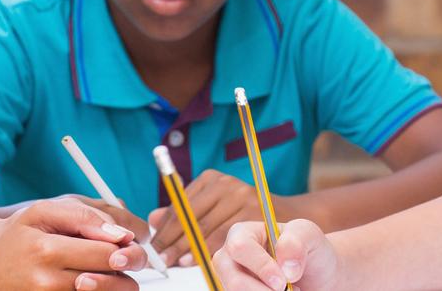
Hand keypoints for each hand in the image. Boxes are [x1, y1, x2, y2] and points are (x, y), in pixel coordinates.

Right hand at [0, 199, 144, 290]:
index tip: (123, 241)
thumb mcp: (41, 213)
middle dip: (124, 265)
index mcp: (49, 251)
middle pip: (113, 279)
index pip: (108, 253)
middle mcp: (50, 283)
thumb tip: (120, 233)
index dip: (125, 246)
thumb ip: (83, 216)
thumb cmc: (16, 238)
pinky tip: (89, 280)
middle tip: (119, 256)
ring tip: (102, 270)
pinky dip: (98, 290)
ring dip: (114, 282)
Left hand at [146, 169, 279, 266]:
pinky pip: (225, 238)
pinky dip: (209, 251)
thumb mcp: (213, 208)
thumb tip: (152, 219)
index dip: (164, 229)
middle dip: (172, 241)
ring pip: (206, 228)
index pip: (180, 206)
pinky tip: (199, 261)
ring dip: (187, 249)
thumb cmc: (245, 214)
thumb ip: (184, 213)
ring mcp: (242, 196)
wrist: (288, 217)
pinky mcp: (255, 212)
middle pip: (190, 216)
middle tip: (161, 260)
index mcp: (211, 179)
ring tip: (176, 263)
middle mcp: (225, 183)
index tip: (154, 248)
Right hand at [213, 219, 339, 290]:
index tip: (282, 282)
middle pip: (233, 280)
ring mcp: (232, 282)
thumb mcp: (310, 236)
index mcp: (242, 234)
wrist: (317, 278)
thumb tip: (285, 267)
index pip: (240, 247)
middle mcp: (230, 259)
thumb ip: (297, 241)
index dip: (261, 266)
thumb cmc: (310, 251)